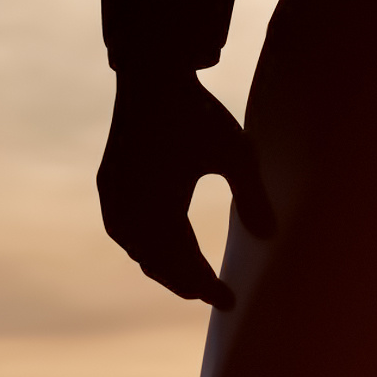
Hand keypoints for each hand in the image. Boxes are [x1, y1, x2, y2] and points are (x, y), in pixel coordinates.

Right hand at [92, 68, 260, 304]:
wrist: (150, 75)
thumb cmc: (197, 113)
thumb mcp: (235, 153)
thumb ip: (252, 197)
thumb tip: (269, 238)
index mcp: (160, 204)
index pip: (184, 261)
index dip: (206, 286)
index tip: (229, 301)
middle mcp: (130, 206)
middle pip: (157, 262)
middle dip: (185, 282)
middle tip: (212, 296)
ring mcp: (113, 195)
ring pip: (137, 249)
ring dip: (162, 266)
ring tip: (189, 278)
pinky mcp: (107, 183)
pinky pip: (123, 230)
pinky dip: (143, 246)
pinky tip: (159, 247)